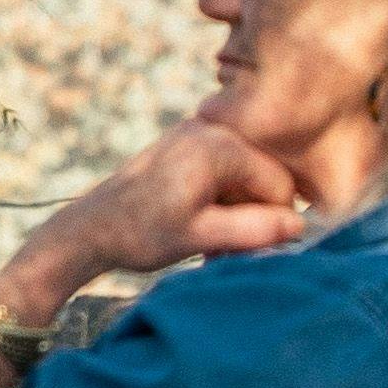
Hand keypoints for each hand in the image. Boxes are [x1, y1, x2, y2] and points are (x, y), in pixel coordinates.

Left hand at [24, 120, 313, 295]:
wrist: (87, 230)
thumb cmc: (140, 233)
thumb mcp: (201, 235)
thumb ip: (254, 229)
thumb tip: (300, 226)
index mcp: (217, 147)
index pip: (279, 184)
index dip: (275, 221)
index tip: (254, 251)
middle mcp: (208, 131)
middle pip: (261, 181)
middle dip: (253, 221)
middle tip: (230, 255)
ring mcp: (193, 137)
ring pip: (241, 183)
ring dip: (236, 219)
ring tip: (214, 251)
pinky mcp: (182, 149)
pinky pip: (220, 178)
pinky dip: (219, 208)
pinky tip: (204, 236)